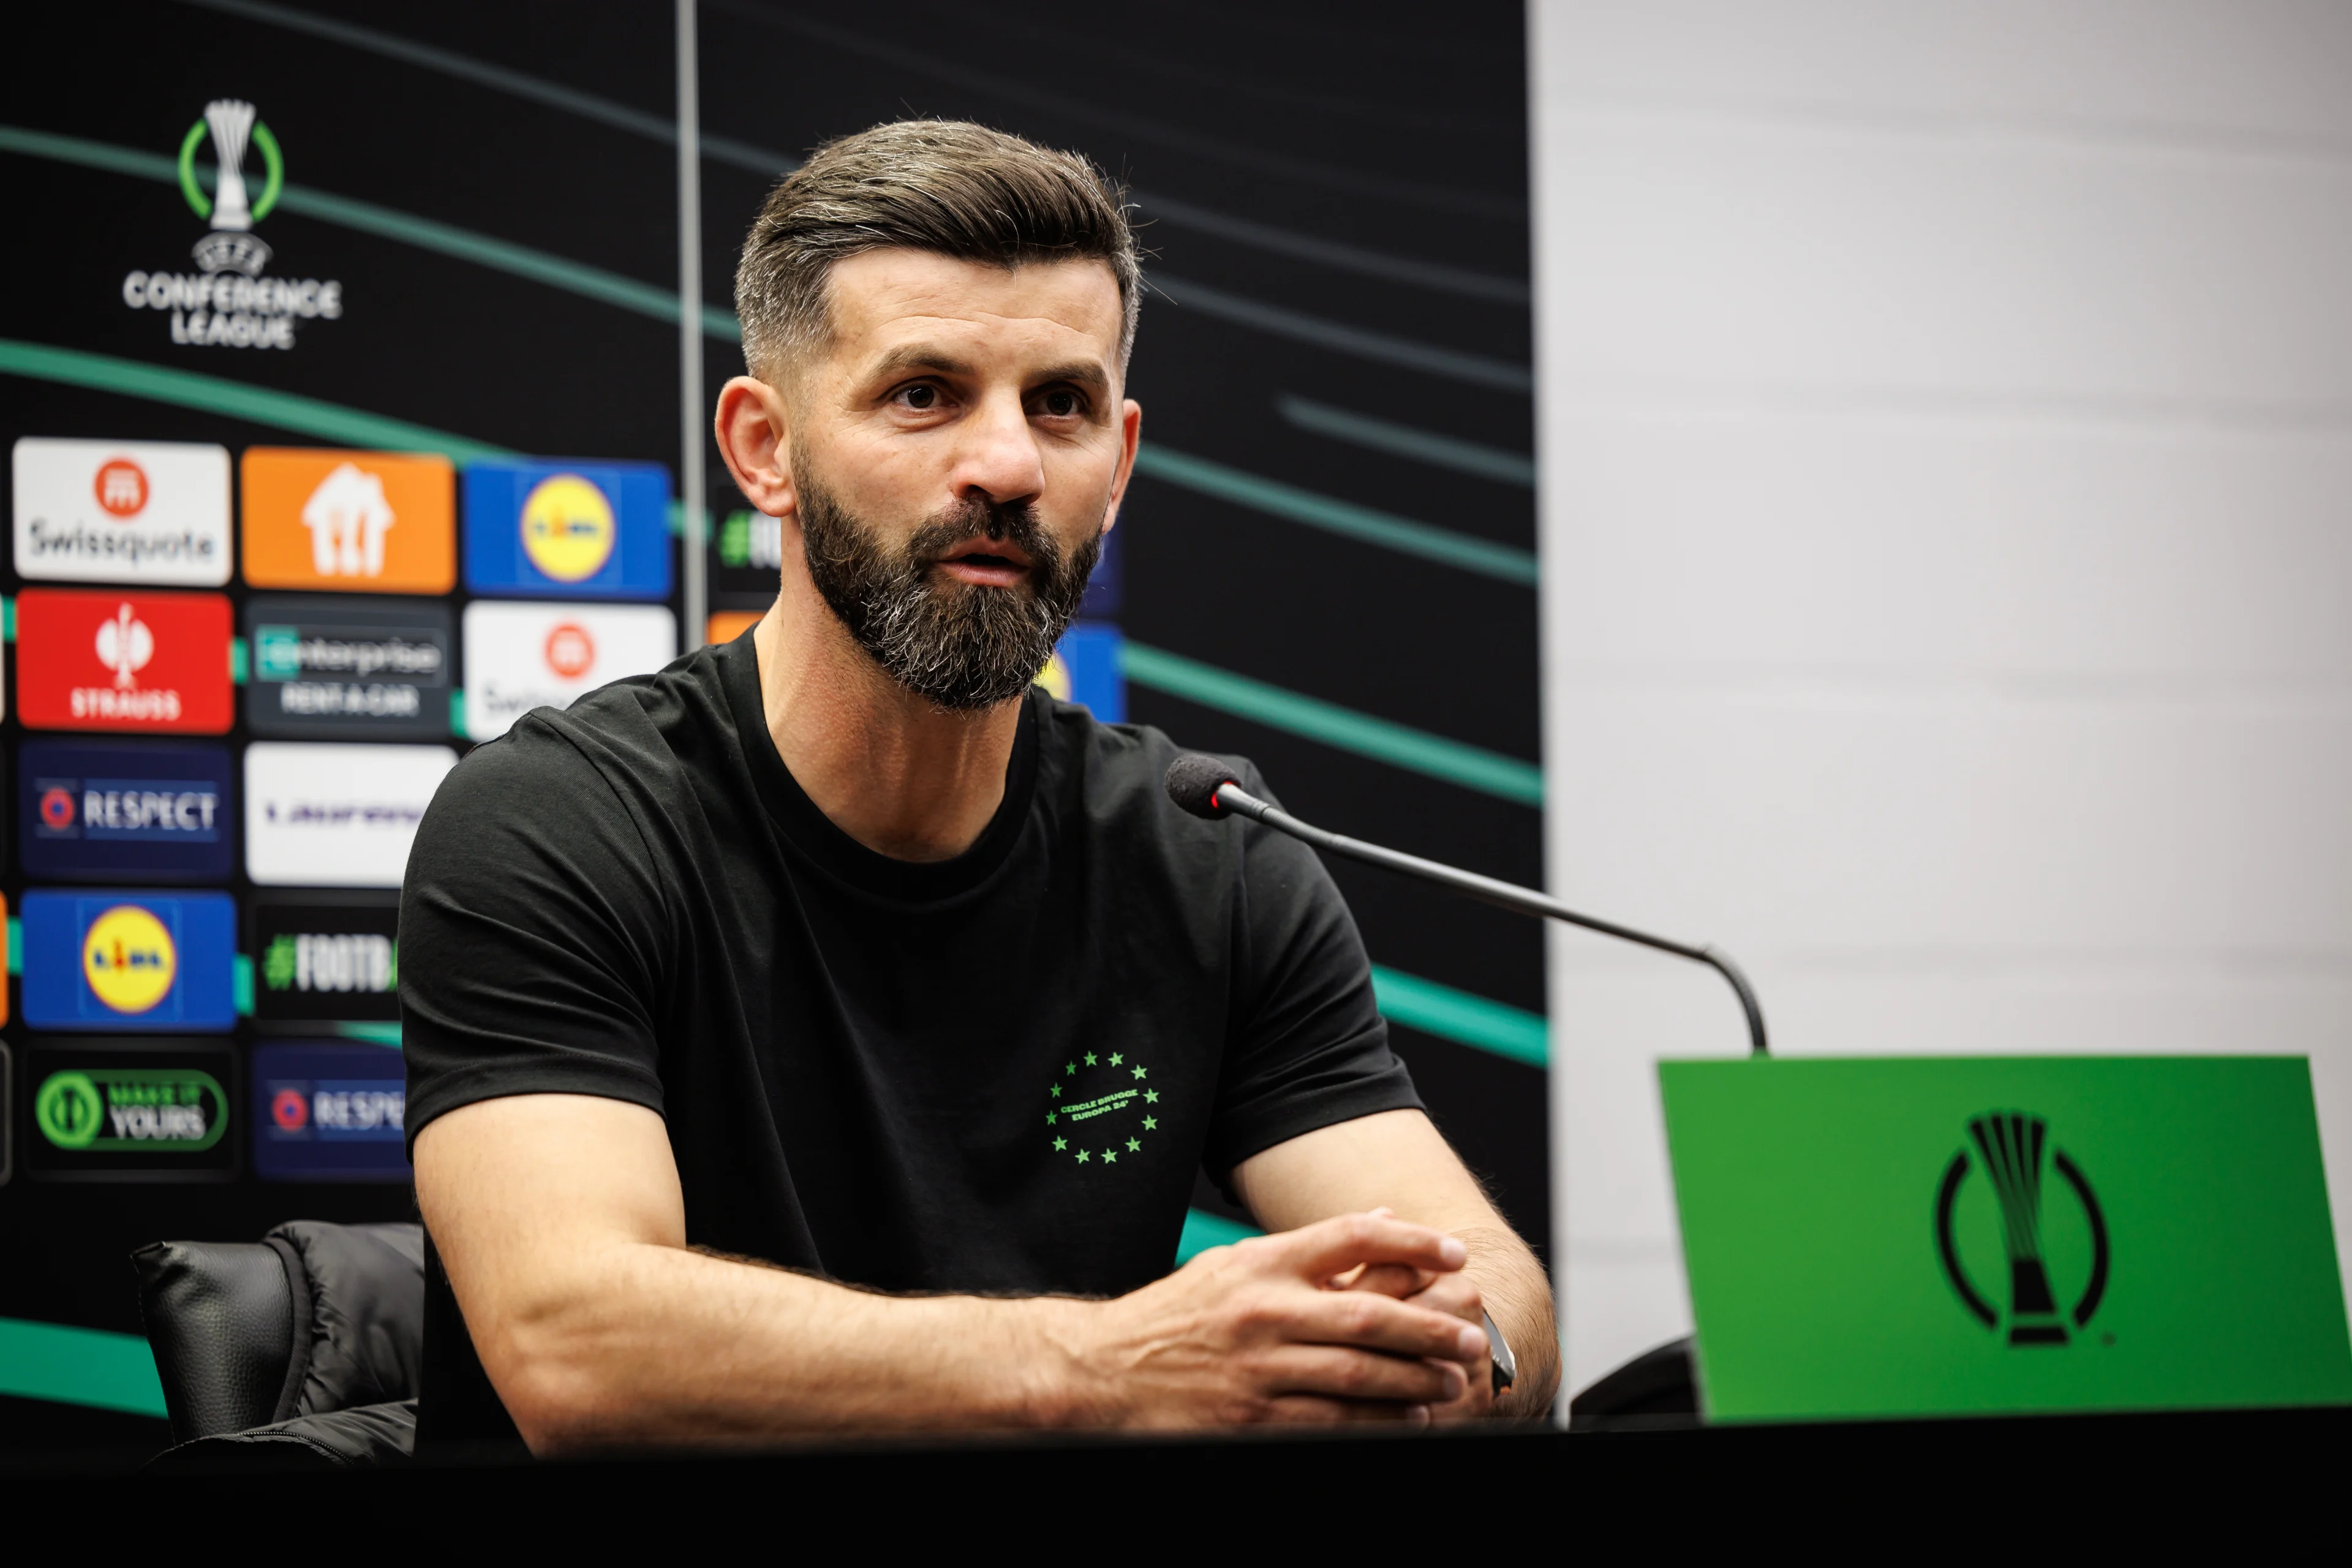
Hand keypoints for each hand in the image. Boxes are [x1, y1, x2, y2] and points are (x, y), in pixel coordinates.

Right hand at [1051, 1211, 1489, 1428]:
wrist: (1105, 1372)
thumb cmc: (1178, 1314)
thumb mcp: (1235, 1263)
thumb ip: (1308, 1248)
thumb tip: (1382, 1219)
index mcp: (1261, 1263)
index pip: (1351, 1236)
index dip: (1412, 1241)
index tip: (1455, 1253)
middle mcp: (1263, 1310)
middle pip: (1368, 1313)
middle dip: (1431, 1327)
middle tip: (1472, 1337)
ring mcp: (1257, 1368)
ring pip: (1357, 1374)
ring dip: (1414, 1381)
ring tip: (1448, 1383)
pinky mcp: (1250, 1418)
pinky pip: (1329, 1423)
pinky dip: (1374, 1421)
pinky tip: (1404, 1418)